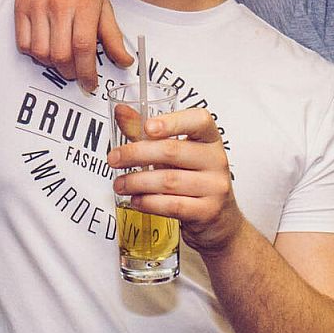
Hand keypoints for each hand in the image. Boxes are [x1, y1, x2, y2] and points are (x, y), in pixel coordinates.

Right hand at [16, 0, 132, 90]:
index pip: (84, 47)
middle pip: (62, 54)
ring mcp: (37, 6)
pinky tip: (44, 48)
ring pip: (41, 52)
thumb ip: (113, 35)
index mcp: (85, 4)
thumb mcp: (103, 2)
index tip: (91, 84)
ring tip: (60, 60)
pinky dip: (33, 53)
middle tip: (76, 73)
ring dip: (51, 64)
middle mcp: (60, 5)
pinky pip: (23, 43)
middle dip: (70, 72)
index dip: (87, 72)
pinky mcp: (20, 7)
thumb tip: (126, 62)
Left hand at [108, 106, 244, 254]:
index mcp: (210, 139)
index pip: (199, 120)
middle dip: (136, 154)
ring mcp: (215, 187)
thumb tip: (121, 112)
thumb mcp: (177, 154)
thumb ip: (149, 134)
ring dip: (137, 182)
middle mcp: (216, 160)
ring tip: (120, 184)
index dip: (172, 121)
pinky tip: (136, 200)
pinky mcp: (208, 211)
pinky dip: (149, 202)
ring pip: (169, 181)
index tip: (147, 127)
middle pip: (173, 151)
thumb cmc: (194, 180)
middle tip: (114, 159)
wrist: (219, 220)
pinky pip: (173, 205)